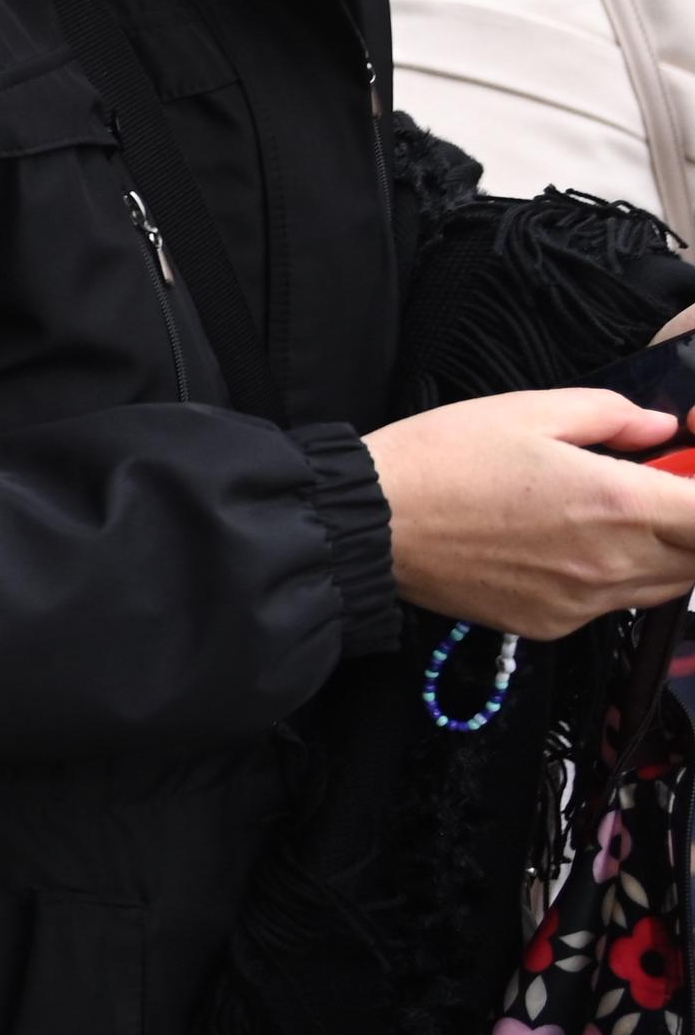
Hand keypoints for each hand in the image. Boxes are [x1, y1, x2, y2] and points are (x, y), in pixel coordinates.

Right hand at [367, 386, 694, 635]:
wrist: (371, 524)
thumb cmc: (442, 459)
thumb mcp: (528, 409)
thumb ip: (611, 415)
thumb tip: (658, 428)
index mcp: (617, 503)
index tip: (686, 472)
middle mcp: (612, 564)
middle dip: (689, 523)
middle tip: (649, 489)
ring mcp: (584, 602)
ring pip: (668, 586)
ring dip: (664, 552)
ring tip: (609, 517)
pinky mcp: (553, 625)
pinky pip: (613, 605)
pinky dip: (613, 578)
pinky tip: (565, 547)